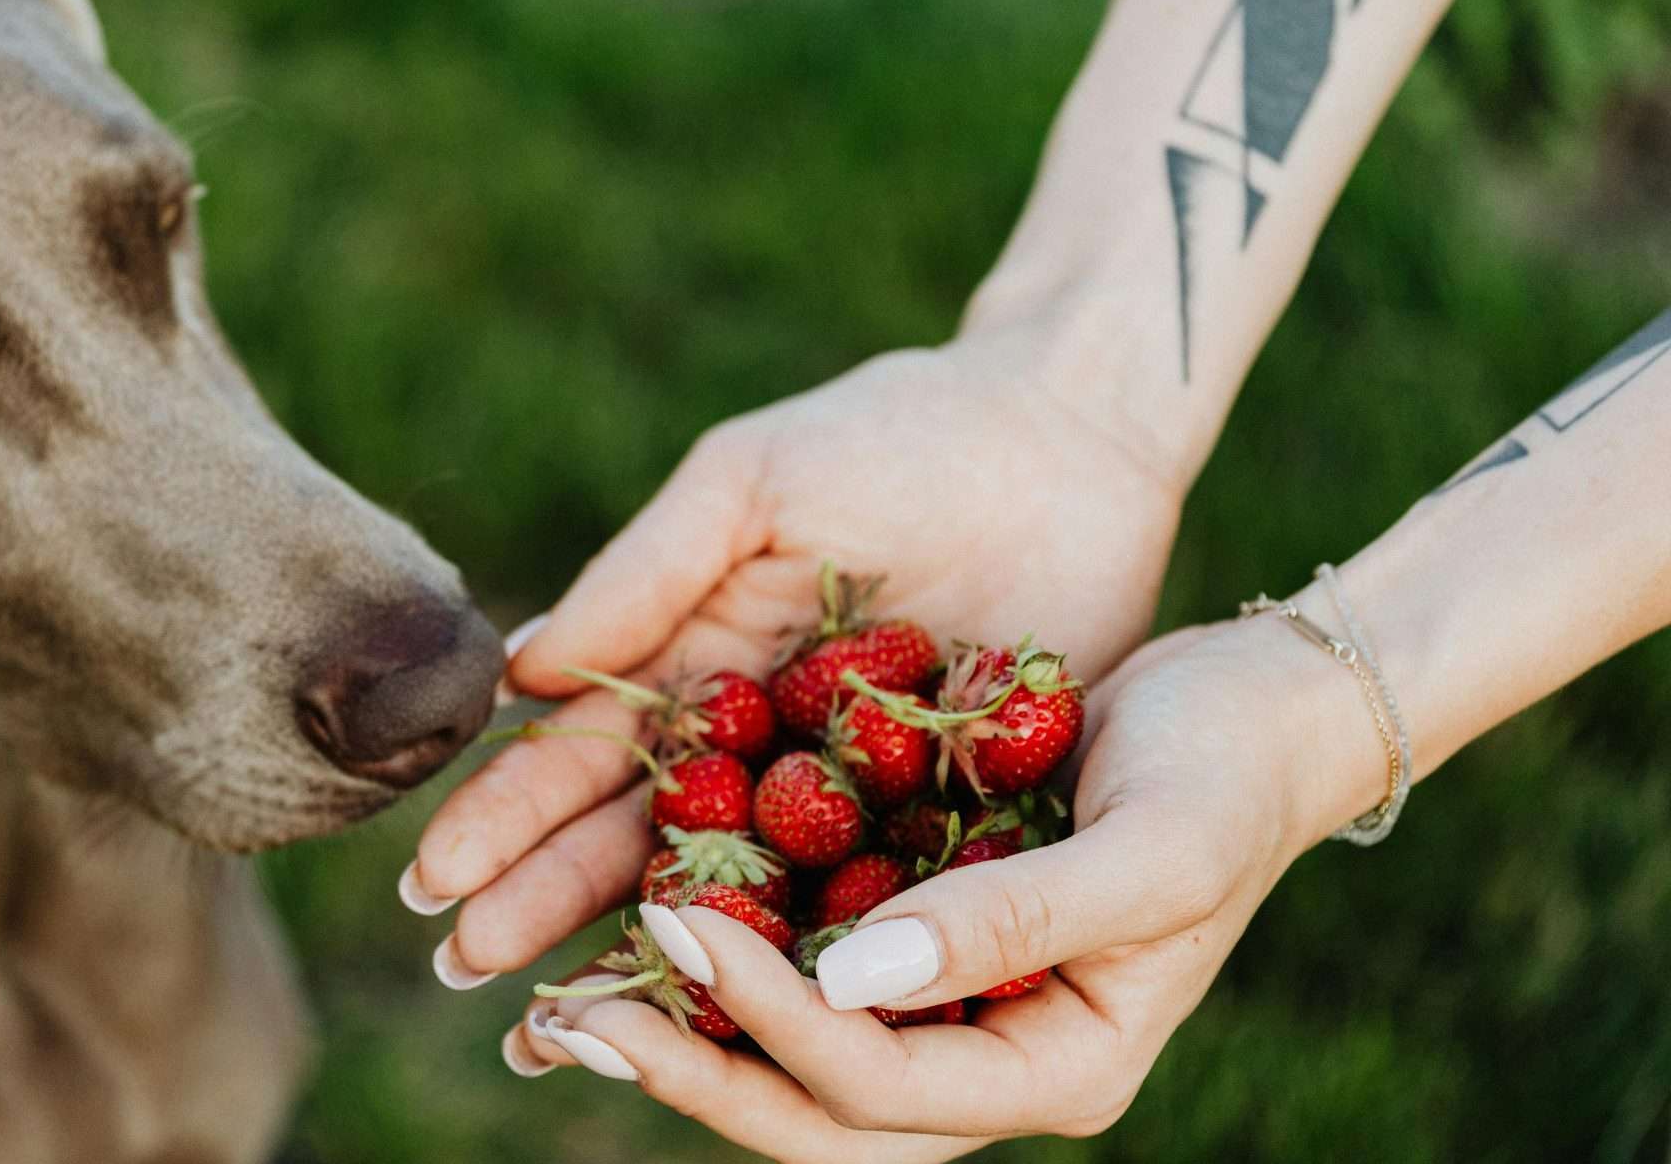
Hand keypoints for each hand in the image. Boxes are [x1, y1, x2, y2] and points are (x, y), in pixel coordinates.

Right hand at [404, 333, 1182, 982]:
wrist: (1071, 435)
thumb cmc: (897, 434)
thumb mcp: (752, 484)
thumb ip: (644, 573)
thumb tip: (516, 672)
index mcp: (693, 667)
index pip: (580, 758)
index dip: (505, 820)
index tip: (432, 885)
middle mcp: (754, 749)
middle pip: (634, 845)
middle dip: (543, 908)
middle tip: (464, 974)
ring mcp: (846, 799)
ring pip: (735, 901)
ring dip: (653, 964)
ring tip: (566, 1028)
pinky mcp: (947, 827)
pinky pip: (871, 907)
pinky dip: (813, 968)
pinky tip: (752, 1028)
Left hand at [513, 617, 1379, 1157]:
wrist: (1258, 707)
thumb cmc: (1226, 774)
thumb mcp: (1150, 852)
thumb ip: (1010, 923)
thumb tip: (848, 981)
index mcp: (1052, 1068)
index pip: (878, 1088)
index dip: (766, 1026)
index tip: (673, 929)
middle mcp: (985, 1056)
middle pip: (812, 1110)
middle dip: (688, 1071)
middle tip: (563, 1022)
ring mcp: (942, 1002)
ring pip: (790, 1056)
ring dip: (680, 1031)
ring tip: (559, 997)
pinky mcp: (907, 932)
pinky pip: (796, 967)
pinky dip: (718, 954)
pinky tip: (629, 911)